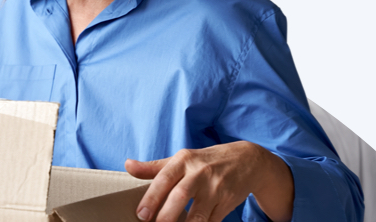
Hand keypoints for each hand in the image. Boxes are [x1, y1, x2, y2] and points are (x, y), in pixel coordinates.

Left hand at [125, 141, 294, 221]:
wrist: (247, 160)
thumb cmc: (206, 161)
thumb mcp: (182, 159)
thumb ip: (154, 167)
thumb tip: (127, 165)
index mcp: (184, 160)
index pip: (164, 179)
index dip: (151, 198)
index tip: (141, 215)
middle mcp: (200, 172)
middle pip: (180, 196)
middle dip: (166, 215)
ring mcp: (216, 188)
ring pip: (198, 213)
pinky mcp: (228, 202)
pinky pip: (212, 221)